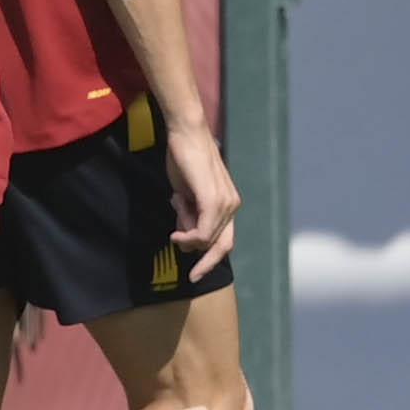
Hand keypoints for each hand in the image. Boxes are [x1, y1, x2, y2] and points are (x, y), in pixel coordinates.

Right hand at [159, 117, 239, 276]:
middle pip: (220, 245)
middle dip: (204, 261)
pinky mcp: (213, 199)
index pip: (225, 241)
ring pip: (207, 238)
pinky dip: (190, 237)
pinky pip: (204, 231)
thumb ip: (190, 215)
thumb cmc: (184, 161)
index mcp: (228, 204)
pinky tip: (177, 234)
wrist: (186, 135)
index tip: (196, 274)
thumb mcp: (186, 195)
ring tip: (177, 204)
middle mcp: (232, 205)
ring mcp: (225, 203)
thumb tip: (186, 238)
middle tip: (191, 275)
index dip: (212, 260)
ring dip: (186, 233)